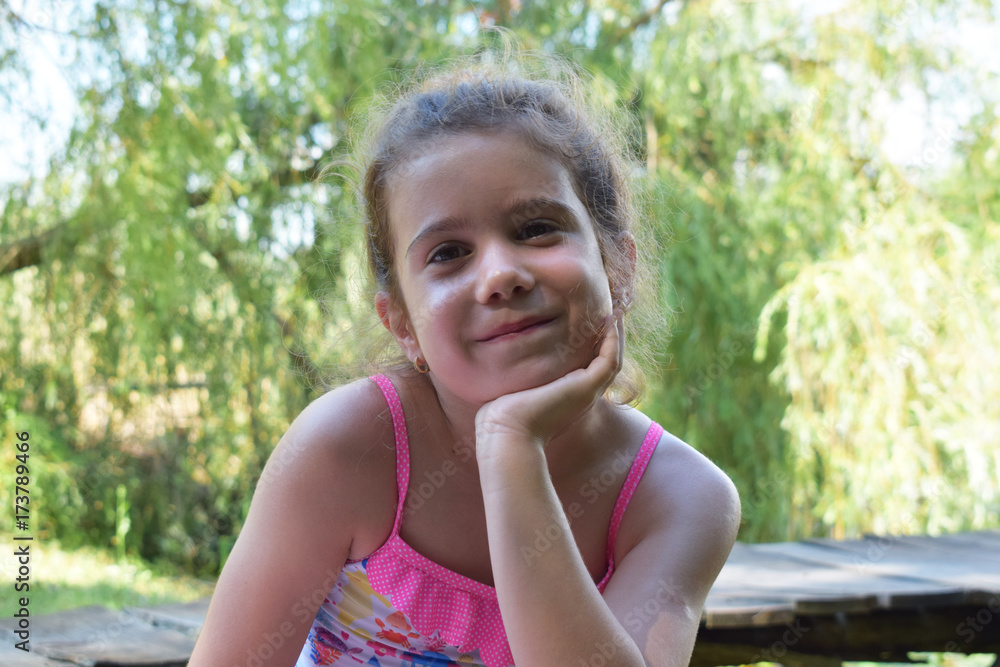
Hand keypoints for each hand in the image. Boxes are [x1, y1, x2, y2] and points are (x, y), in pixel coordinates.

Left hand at [474, 308, 624, 452]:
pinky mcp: (587, 387)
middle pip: (605, 362)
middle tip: (611, 312)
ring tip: (616, 310)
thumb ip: (517, 377)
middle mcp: (582, 396)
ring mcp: (587, 392)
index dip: (592, 345)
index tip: (588, 322)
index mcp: (567, 397)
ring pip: (612, 359)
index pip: (587, 367)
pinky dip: (614, 339)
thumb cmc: (501, 417)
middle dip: (608, 337)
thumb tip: (501, 363)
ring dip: (616, 335)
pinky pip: (610, 359)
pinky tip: (611, 319)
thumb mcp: (513, 389)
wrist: (506, 432)